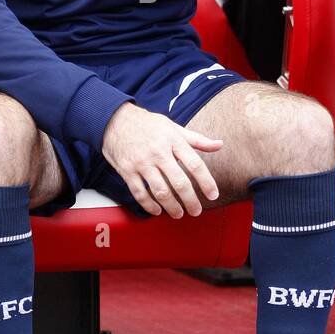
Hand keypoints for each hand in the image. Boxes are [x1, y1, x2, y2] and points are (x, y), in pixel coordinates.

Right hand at [101, 101, 222, 217]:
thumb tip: (219, 145)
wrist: (115, 119)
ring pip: (160, 191)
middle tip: (197, 211)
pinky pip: (139, 193)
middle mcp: (158, 152)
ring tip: (178, 213)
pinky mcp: (126, 170)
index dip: (206, 182)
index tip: (213, 195)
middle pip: (179, 182)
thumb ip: (197, 139)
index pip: (195, 164)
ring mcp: (141, 162)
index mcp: (173, 140)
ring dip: (172, 206)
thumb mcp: (173, 127)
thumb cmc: (148, 124)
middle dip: (191, 200)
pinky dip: (149, 205)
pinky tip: (157, 210)